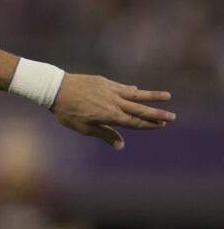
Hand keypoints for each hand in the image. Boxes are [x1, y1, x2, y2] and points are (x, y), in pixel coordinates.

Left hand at [51, 74, 174, 149]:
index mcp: (110, 116)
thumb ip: (105, 135)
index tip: (161, 125)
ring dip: (152, 96)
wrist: (56, 89)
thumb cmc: (67, 112)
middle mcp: (114, 103)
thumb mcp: (84, 128)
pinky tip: (137, 90)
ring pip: (136, 94)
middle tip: (173, 116)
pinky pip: (122, 87)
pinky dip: (131, 89)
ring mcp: (110, 91)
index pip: (134, 122)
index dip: (148, 124)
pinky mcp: (104, 82)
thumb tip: (121, 146)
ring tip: (167, 96)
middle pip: (140, 109)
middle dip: (157, 113)